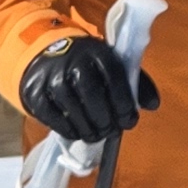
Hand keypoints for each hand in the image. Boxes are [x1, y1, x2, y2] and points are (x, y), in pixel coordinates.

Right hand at [18, 34, 155, 145]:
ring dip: (88, 129)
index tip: (129, 121)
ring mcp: (52, 77)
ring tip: (97, 135)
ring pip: (73, 109)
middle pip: (93, 96)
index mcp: (98, 53)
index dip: (124, 104)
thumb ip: (134, 83)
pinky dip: (68, 129)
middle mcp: (74, 62)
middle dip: (106, 120)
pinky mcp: (35, 92)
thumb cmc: (88, 64)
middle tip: (112, 131)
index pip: (115, 78)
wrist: (47, 54)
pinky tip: (78, 132)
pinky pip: (53, 118)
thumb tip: (153, 105)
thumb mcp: (111, 64)